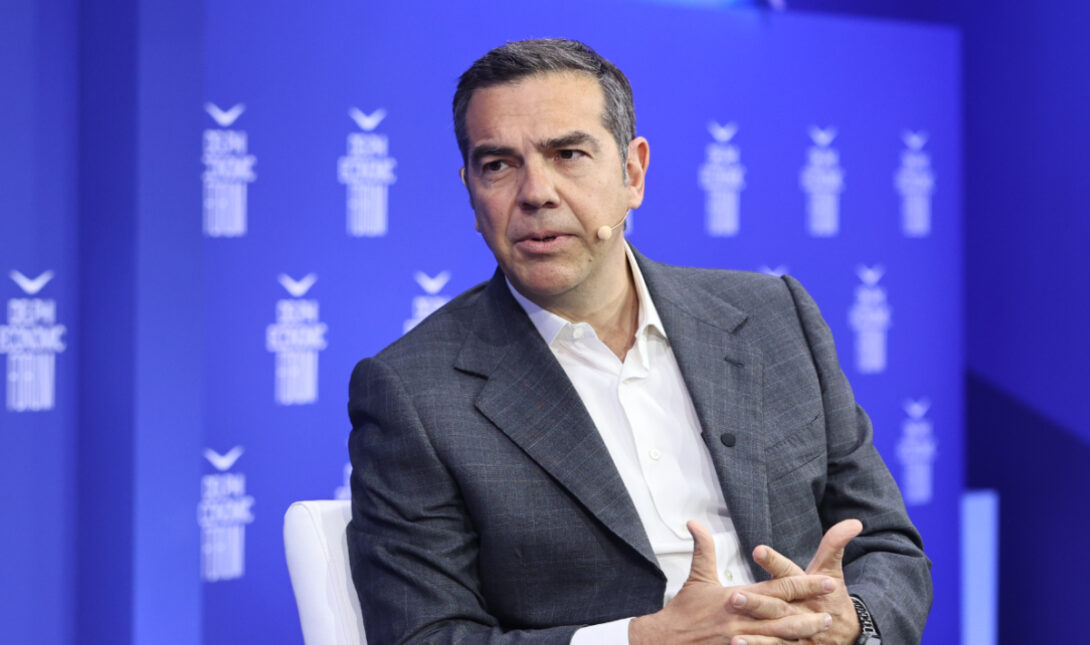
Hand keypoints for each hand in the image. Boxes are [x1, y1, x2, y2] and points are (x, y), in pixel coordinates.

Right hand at [629, 521, 835, 644]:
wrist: (664, 641)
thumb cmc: (682, 611)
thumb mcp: (696, 578)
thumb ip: (703, 549)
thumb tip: (695, 522)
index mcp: (737, 598)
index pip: (777, 589)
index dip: (803, 585)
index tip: (826, 582)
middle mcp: (743, 620)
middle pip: (784, 617)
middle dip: (810, 614)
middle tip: (832, 612)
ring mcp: (740, 641)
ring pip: (779, 639)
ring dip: (802, 635)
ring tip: (821, 630)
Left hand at [744, 519, 863, 644]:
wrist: (847, 632)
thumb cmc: (832, 596)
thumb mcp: (831, 569)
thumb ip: (835, 544)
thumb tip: (854, 522)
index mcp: (806, 587)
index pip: (789, 572)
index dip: (774, 562)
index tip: (758, 550)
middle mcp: (800, 611)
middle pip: (777, 607)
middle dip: (757, 604)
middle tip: (733, 597)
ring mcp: (798, 633)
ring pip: (774, 633)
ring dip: (755, 636)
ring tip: (732, 635)